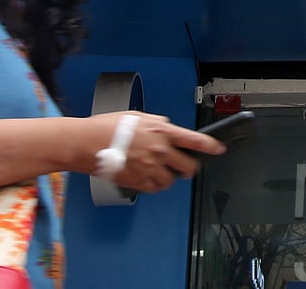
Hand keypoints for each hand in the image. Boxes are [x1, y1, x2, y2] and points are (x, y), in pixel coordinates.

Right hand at [94, 112, 225, 193]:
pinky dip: (154, 185)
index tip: (219, 149)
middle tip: (184, 167)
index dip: (211, 146)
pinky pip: (156, 188)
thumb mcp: (137, 116)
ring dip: (169, 177)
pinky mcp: (139, 182)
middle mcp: (159, 150)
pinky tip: (146, 177)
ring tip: (157, 170)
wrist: (86, 143)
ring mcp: (150, 167)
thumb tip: (167, 127)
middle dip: (189, 167)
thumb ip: (157, 123)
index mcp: (161, 131)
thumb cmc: (106, 127)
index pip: (194, 140)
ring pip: (172, 180)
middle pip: (189, 166)